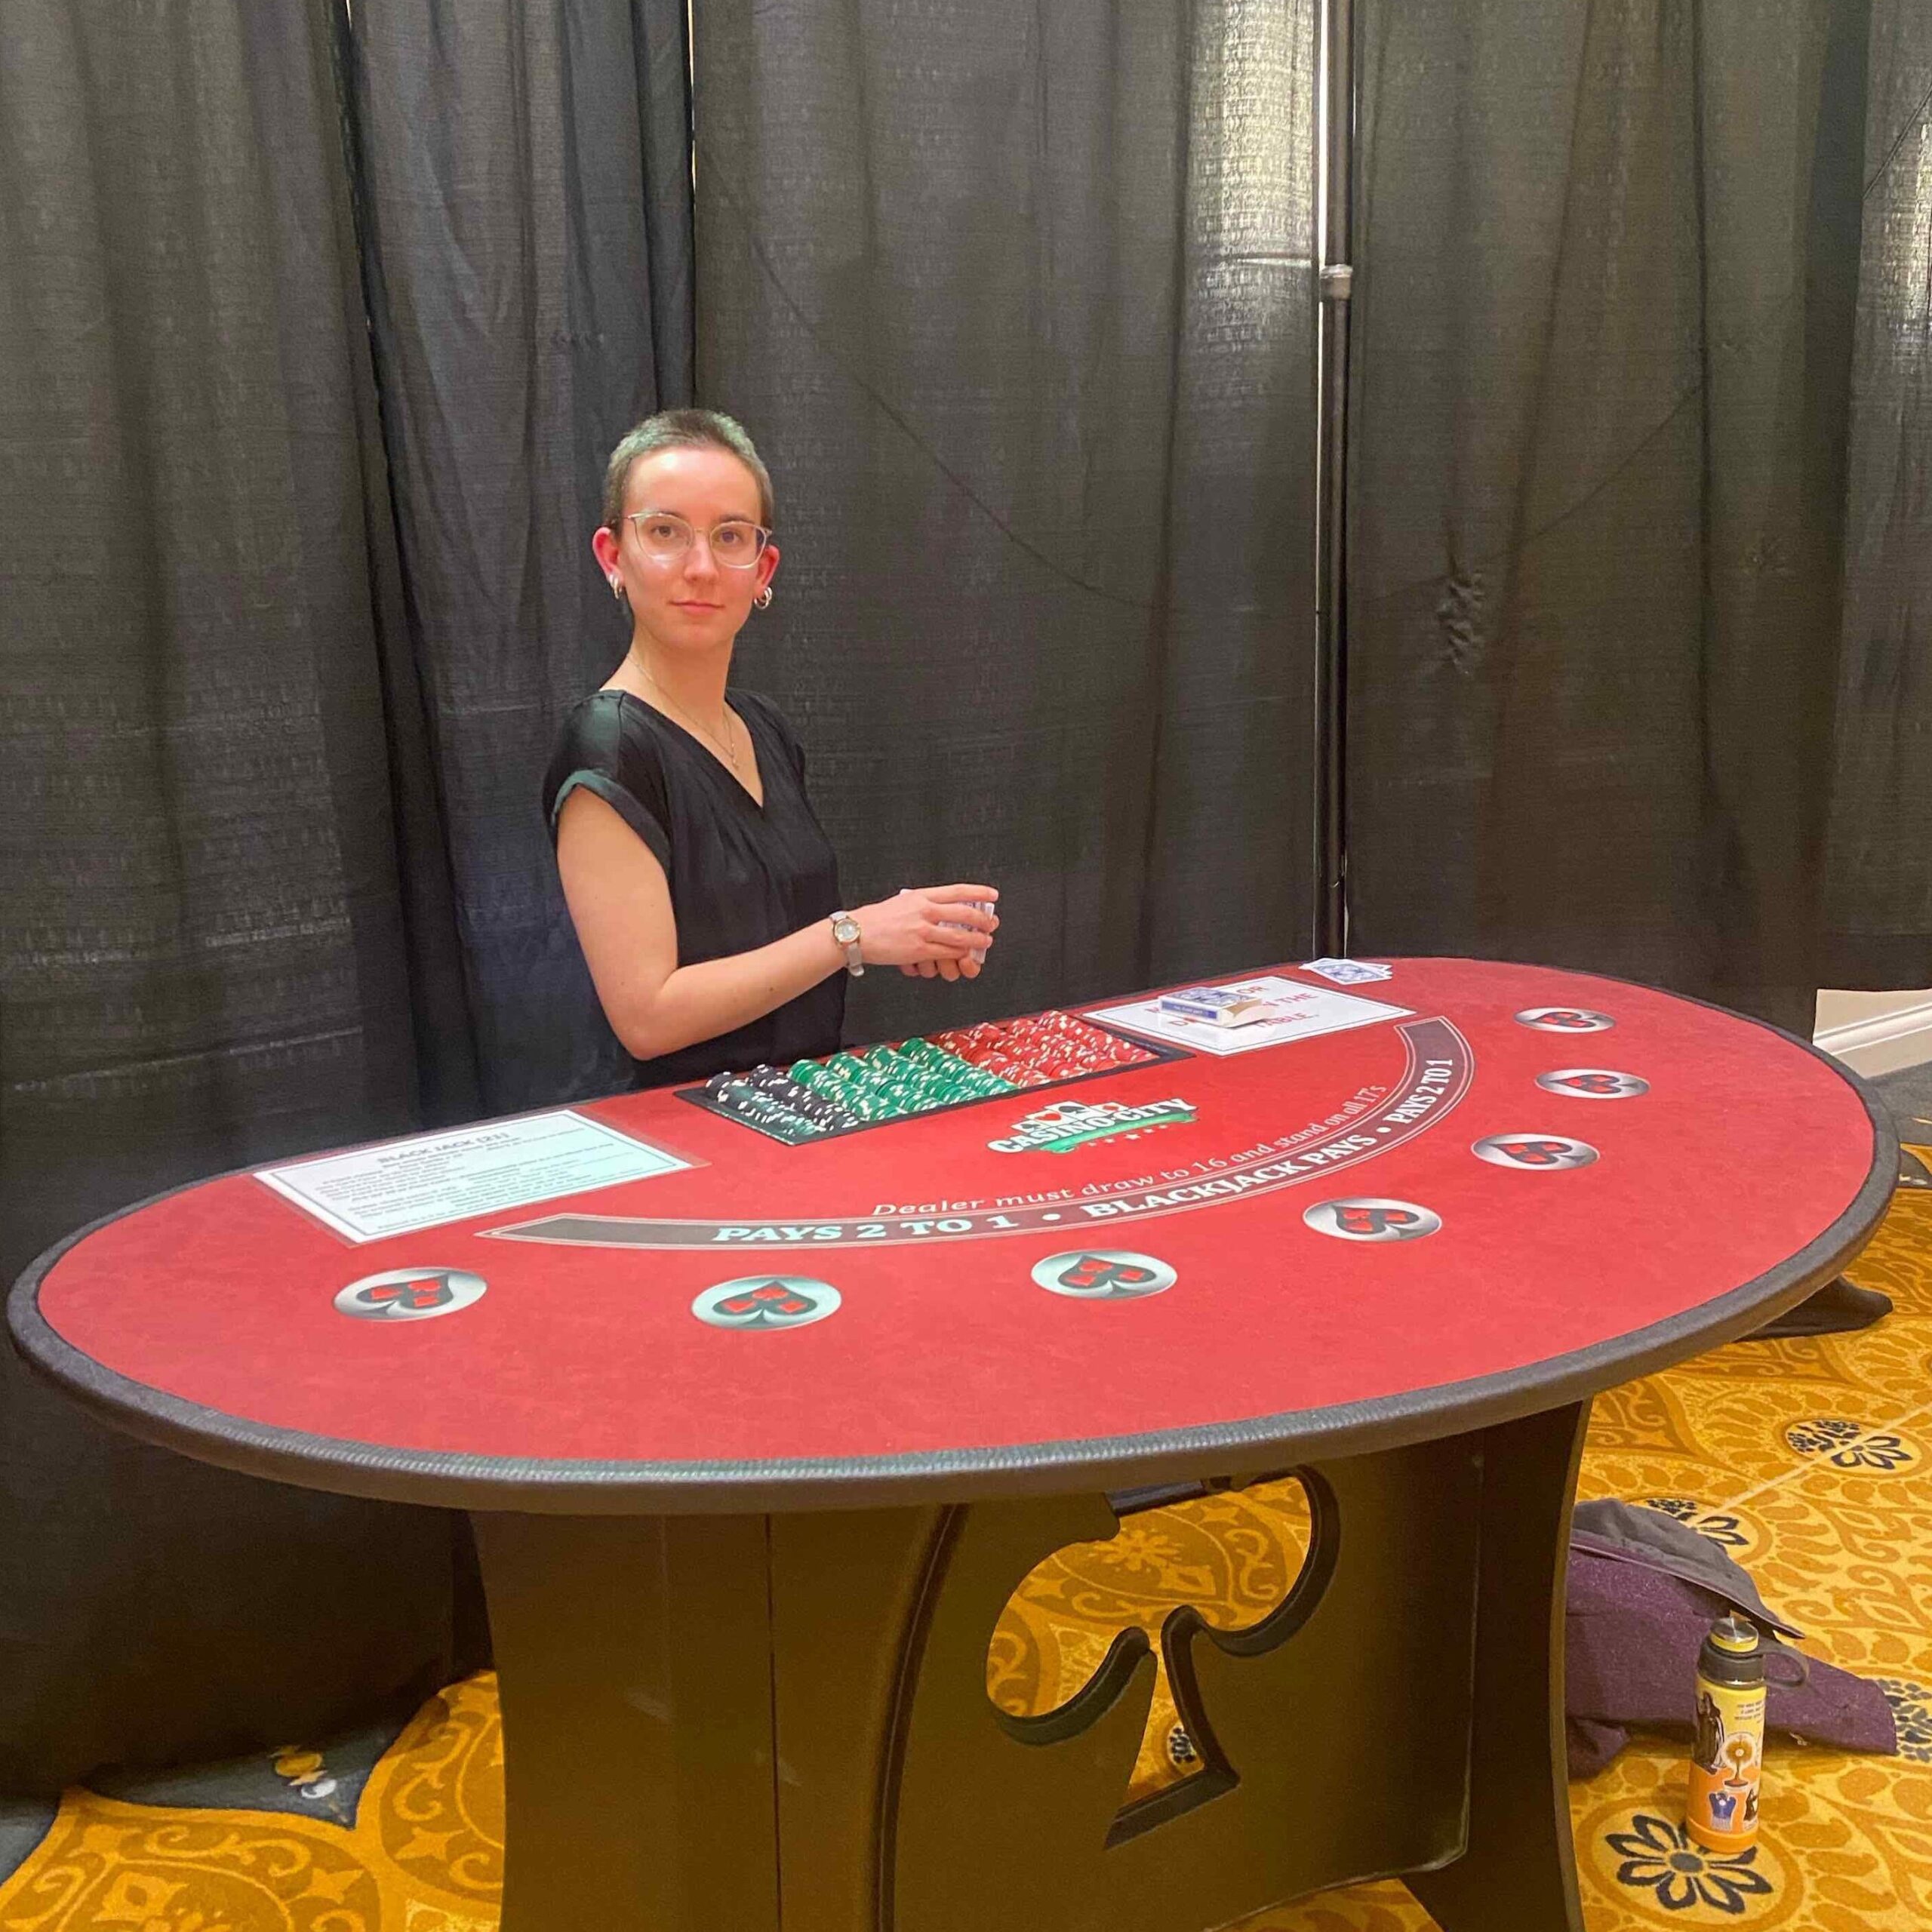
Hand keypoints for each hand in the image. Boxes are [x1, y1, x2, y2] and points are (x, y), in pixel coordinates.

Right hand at [850, 884, 997, 979]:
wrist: (858, 933)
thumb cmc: (877, 918)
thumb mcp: (903, 901)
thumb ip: (924, 903)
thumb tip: (943, 907)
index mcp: (921, 896)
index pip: (957, 891)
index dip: (979, 892)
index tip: (992, 895)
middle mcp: (924, 911)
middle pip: (965, 914)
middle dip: (983, 920)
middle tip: (991, 924)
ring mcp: (922, 931)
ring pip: (960, 936)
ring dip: (977, 940)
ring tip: (984, 941)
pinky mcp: (919, 950)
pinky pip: (946, 952)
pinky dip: (959, 953)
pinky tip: (965, 953)